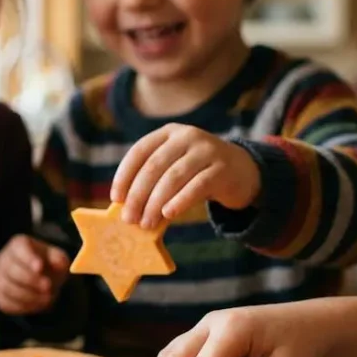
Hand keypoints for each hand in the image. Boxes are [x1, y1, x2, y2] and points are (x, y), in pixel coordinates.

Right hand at [0, 235, 70, 315]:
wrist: (44, 281)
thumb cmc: (50, 265)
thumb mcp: (59, 259)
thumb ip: (59, 259)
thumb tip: (58, 263)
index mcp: (18, 244)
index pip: (18, 247)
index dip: (28, 258)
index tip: (39, 267)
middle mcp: (4, 259)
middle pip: (11, 269)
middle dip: (30, 280)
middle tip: (47, 286)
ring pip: (7, 288)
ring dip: (29, 295)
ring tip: (47, 298)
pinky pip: (6, 303)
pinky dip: (23, 306)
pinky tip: (38, 304)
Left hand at [112, 124, 260, 229]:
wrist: (241, 171)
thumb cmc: (197, 173)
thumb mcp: (174, 167)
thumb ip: (153, 179)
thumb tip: (125, 207)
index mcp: (169, 133)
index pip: (139, 151)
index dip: (124, 175)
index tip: (116, 199)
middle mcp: (187, 136)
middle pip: (154, 166)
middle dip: (138, 195)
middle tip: (129, 218)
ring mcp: (207, 149)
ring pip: (173, 177)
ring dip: (155, 202)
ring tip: (145, 223)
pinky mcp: (222, 168)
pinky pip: (197, 186)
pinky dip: (180, 201)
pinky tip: (168, 214)